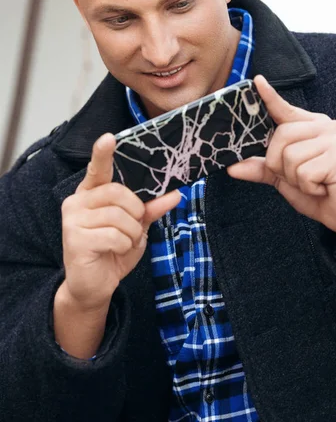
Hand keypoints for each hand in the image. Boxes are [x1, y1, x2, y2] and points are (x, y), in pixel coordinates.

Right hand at [60, 132, 180, 311]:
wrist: (95, 286)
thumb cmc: (114, 250)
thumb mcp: (137, 226)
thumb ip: (152, 208)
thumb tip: (175, 194)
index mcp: (91, 192)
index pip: (98, 168)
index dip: (103, 152)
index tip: (109, 137)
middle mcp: (77, 201)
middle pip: (118, 193)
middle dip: (135, 213)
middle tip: (133, 228)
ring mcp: (73, 219)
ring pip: (119, 216)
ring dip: (131, 233)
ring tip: (123, 243)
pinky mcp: (74, 239)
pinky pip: (114, 235)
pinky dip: (123, 245)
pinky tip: (113, 252)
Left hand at [228, 75, 335, 258]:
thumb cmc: (317, 191)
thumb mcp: (283, 177)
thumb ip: (260, 168)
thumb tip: (232, 167)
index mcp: (311, 126)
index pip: (285, 109)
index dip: (269, 97)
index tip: (257, 81)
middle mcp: (326, 126)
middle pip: (280, 136)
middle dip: (280, 164)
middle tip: (300, 177)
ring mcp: (335, 140)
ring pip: (290, 156)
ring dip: (295, 179)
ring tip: (314, 183)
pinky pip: (304, 172)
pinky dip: (308, 187)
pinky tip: (323, 188)